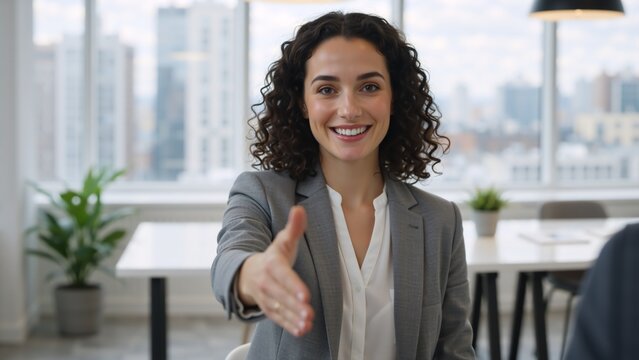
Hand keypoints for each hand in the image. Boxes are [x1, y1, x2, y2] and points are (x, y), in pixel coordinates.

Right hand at [237, 206, 314, 336]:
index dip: (294, 286)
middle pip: (281, 296)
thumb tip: (299, 209)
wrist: (248, 273)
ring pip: (279, 309)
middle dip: (295, 306)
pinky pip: (277, 319)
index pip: (284, 276)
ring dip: (293, 318)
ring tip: (307, 324)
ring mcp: (266, 297)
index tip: (306, 296)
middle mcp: (266, 282)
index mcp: (272, 264)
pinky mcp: (268, 309)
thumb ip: (294, 227)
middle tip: (309, 314)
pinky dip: (288, 325)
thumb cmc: (273, 256)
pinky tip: (301, 330)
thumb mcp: (282, 241)